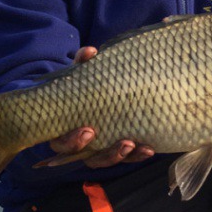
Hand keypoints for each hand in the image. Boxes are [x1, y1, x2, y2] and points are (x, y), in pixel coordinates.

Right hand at [41, 46, 154, 168]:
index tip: (88, 130)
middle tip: (123, 142)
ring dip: (121, 155)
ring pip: (106, 160)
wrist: (91, 93)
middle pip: (87, 157)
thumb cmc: (80, 87)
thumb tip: (90, 52)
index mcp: (63, 129)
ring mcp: (99, 149)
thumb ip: (82, 64)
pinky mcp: (115, 149)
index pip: (62, 144)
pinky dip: (136, 155)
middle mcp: (80, 145)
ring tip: (135, 145)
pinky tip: (149, 148)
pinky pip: (125, 158)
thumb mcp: (79, 75)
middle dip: (105, 152)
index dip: (72, 142)